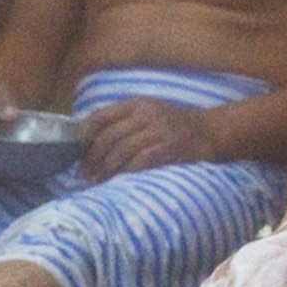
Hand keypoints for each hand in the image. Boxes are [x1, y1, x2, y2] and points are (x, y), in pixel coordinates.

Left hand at [80, 98, 216, 178]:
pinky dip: (126, 173)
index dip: (84, 135)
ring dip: (105, 169)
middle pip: (109, 137)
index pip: (101, 116)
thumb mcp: (150, 113)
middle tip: (81, 174)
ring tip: (94, 182)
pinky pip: (142, 162)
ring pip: (122, 151)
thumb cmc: (176, 126)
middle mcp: (146, 114)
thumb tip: (91, 140)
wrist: (212, 131)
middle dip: (92, 158)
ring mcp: (160, 131)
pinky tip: (117, 183)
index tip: (74, 152)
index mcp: (137, 104)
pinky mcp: (171, 148)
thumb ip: (124, 121)